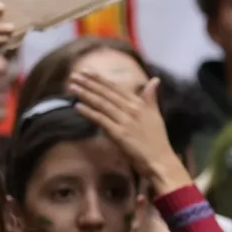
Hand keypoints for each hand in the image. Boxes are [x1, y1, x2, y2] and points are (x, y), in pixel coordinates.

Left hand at [69, 71, 191, 194]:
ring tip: (72, 87)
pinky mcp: (119, 134)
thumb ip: (151, 97)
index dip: (100, 79)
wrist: (160, 160)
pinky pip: (101, 120)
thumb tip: (154, 80)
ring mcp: (125, 121)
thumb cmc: (156, 140)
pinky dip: (89, 112)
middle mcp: (132, 109)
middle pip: (106, 93)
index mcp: (139, 104)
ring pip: (102, 104)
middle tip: (74, 75)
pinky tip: (77, 106)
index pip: (116, 88)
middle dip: (89, 83)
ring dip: (85, 94)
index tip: (86, 71)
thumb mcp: (155, 115)